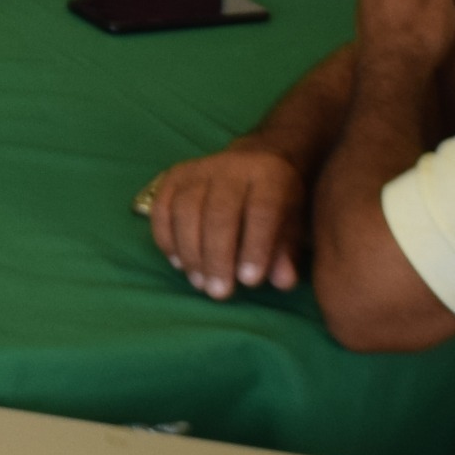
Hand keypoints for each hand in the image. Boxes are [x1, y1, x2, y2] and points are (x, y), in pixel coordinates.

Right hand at [145, 143, 305, 297]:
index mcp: (269, 174)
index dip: (255, 247)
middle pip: (218, 211)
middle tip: (219, 292)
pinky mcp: (173, 177)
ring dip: (190, 253)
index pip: (261, 209)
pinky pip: (162, 210)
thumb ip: (285, 252)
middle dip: (217, 257)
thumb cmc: (276, 202)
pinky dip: (166, 240)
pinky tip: (180, 264)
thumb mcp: (291, 224)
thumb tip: (282, 282)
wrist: (254, 162)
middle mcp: (231, 167)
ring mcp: (198, 170)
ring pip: (185, 210)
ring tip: (200, 283)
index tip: (249, 282)